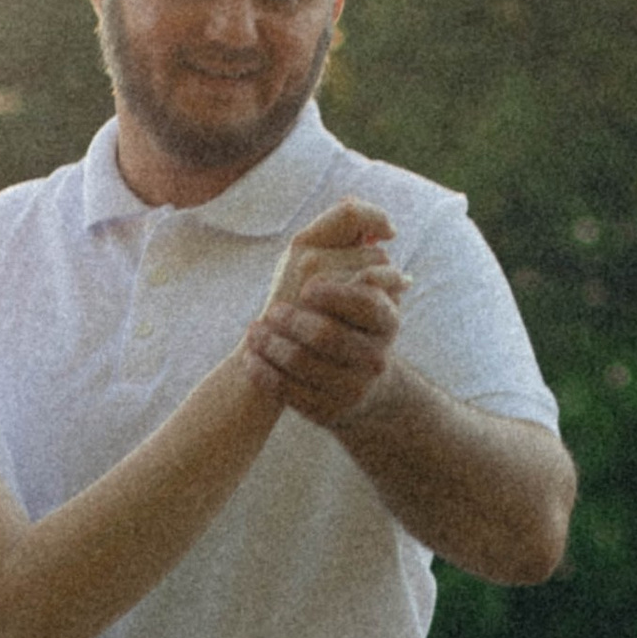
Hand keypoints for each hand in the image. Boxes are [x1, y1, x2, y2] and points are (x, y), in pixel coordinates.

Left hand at [247, 203, 407, 430]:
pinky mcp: (328, 414)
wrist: (360, 388)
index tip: (306, 286)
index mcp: (386, 321)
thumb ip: (357, 243)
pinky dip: (264, 374)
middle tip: (270, 311)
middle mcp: (376, 357)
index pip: (364, 301)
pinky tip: (250, 359)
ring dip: (270, 346)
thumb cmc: (352, 321)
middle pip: (327, 335)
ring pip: (303, 366)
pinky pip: (289, 394)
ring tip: (253, 332)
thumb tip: (374, 223)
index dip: (333, 292)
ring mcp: (353, 389)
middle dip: (292, 321)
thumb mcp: (362, 283)